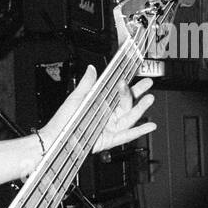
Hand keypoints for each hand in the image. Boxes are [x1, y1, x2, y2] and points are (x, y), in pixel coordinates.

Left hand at [41, 65, 156, 153]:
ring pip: (129, 117)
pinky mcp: (109, 140)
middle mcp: (106, 115)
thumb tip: (91, 68)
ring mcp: (109, 128)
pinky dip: (139, 131)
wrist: (57, 139)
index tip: (136, 76)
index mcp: (100, 104)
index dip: (128, 84)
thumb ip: (87, 83)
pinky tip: (150, 126)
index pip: (117, 92)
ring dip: (140, 108)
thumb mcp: (77, 98)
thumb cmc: (64, 120)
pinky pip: (126, 135)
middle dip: (138, 93)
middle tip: (148, 83)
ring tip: (150, 99)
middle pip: (126, 103)